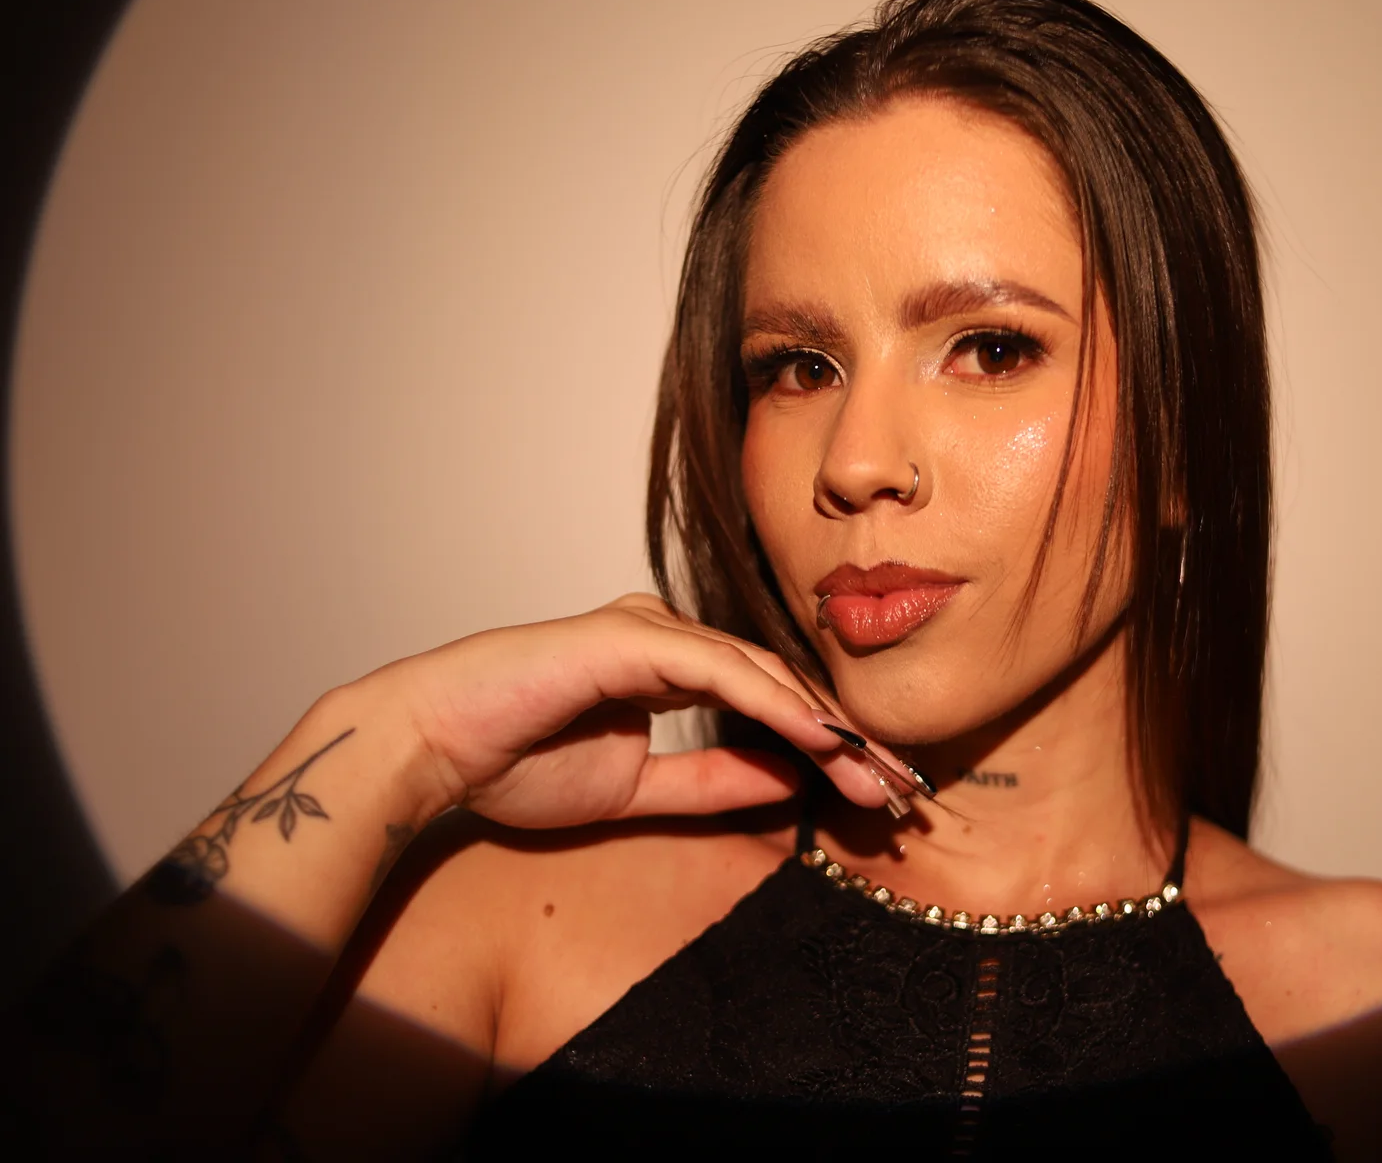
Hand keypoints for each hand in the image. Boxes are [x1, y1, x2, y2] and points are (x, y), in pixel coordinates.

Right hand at [351, 593, 889, 828]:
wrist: (432, 748)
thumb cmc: (513, 763)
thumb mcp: (637, 790)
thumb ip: (710, 780)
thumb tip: (788, 780)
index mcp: (668, 663)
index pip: (771, 703)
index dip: (831, 748)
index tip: (881, 794)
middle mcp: (668, 635)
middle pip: (783, 685)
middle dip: (850, 740)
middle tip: (907, 790)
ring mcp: (652, 629)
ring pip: (766, 675)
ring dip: (829, 727)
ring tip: (880, 774)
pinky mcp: (634, 636)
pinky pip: (724, 671)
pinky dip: (779, 705)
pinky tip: (825, 740)